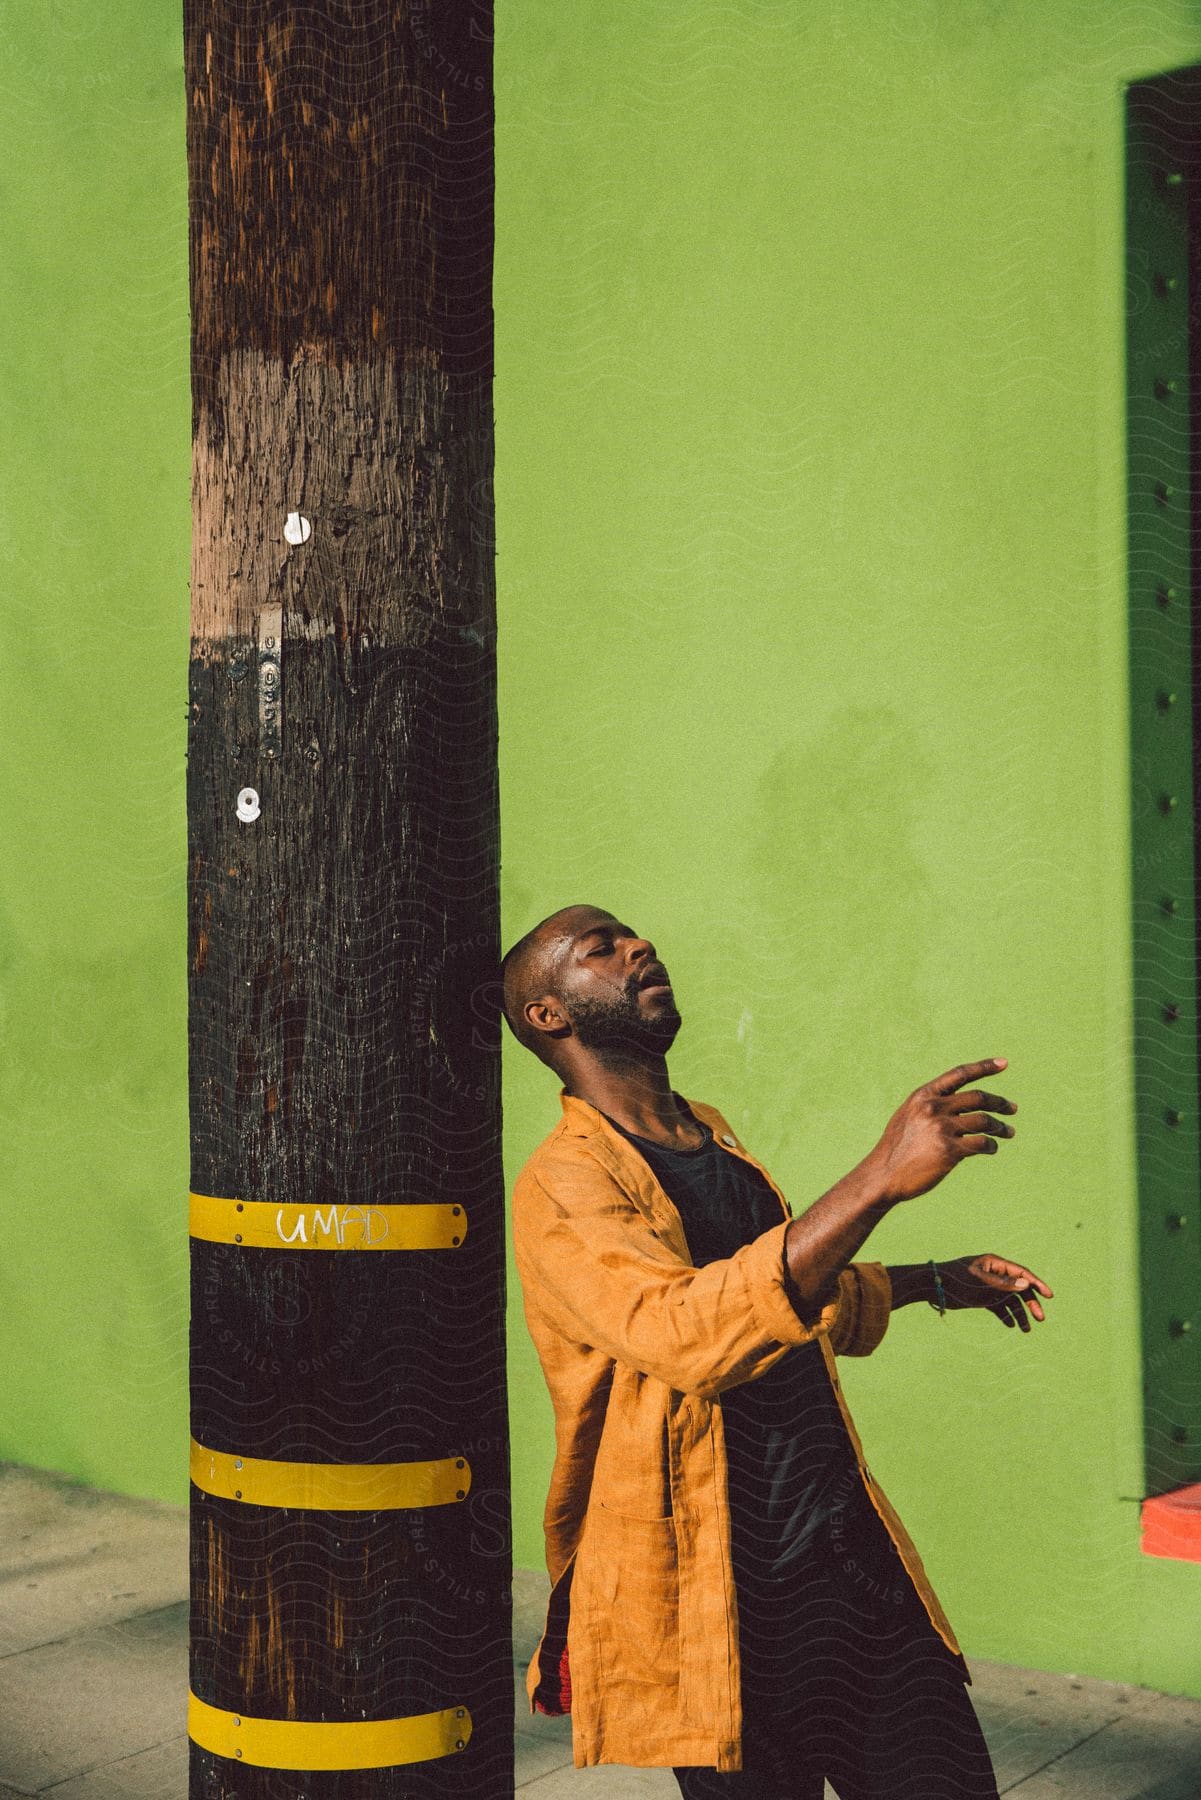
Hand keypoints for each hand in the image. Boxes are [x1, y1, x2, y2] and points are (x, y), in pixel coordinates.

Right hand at [868, 1058, 1015, 1202]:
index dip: (984, 1067)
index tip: (1004, 1063)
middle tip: (1012, 1109)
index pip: (960, 1074)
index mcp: (923, 1095)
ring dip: (1000, 1127)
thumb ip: (931, 1106)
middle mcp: (933, 1108)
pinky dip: (991, 1145)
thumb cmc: (898, 1147)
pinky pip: (981, 1143)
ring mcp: (941, 1128)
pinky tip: (992, 1148)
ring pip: (984, 1121)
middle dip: (999, 1103)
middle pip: (978, 1098)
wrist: (884, 1175)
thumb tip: (964, 1106)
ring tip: (1009, 1133)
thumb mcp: (909, 1116)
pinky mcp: (949, 1150)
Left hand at [939, 1254, 1052, 1330]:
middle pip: (1018, 1288)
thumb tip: (1026, 1283)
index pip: (1022, 1273)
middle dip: (1030, 1303)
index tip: (1049, 1296)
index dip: (1037, 1283)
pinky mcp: (981, 1297)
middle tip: (1040, 1319)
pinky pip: (998, 1306)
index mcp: (995, 1264)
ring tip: (1025, 1330)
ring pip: (1009, 1300)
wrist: (932, 1286)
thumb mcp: (981, 1284)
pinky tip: (1010, 1325)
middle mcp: (994, 1274)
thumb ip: (1004, 1285)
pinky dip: (1005, 1315)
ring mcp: (988, 1286)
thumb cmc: (956, 1280)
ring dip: (1018, 1314)